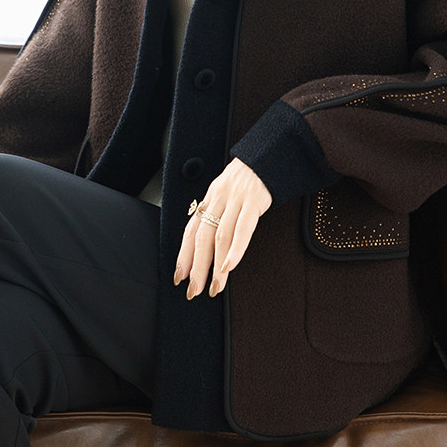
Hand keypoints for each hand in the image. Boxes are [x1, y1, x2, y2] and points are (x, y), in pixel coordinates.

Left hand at [173, 158, 271, 299]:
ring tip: (215, 286)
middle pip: (202, 237)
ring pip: (220, 237)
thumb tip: (207, 244)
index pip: (191, 231)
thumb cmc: (247, 179)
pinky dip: (235, 249)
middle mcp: (217, 200)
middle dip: (197, 267)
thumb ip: (217, 215)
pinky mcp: (253, 202)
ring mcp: (235, 200)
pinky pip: (242, 228)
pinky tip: (230, 266)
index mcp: (209, 200)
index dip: (184, 255)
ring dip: (216, 265)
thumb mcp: (226, 194)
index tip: (179, 277)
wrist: (267, 156)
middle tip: (194, 290)